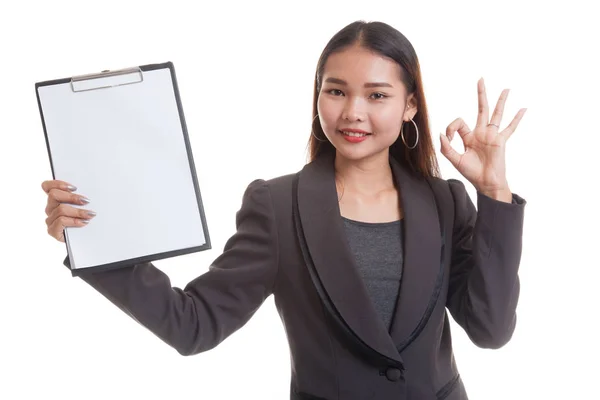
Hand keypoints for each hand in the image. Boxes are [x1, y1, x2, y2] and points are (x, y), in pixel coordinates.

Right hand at [41, 180, 95, 241]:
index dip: (57, 184)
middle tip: (86, 201)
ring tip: (90, 215)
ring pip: (60, 209)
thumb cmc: (87, 219)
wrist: (88, 238)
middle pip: (53, 195)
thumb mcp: (84, 205)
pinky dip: (74, 221)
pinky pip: (60, 221)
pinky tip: (83, 222)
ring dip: (78, 211)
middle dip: (72, 197)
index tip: (74, 188)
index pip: (47, 186)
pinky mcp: (52, 230)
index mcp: (56, 199)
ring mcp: (50, 219)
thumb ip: (81, 196)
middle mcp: (51, 208)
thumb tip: (89, 189)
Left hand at [439, 78, 526, 201]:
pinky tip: (523, 108)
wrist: (486, 183)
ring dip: (501, 101)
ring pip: (497, 114)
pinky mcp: (500, 141)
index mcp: (469, 137)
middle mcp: (481, 133)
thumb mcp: (455, 160)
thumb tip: (440, 133)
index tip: (447, 139)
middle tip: (480, 79)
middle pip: (481, 109)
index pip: (459, 123)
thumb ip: (446, 148)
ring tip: (506, 89)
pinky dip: (517, 118)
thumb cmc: (472, 173)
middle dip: (481, 94)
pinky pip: (510, 128)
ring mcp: (492, 135)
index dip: (450, 128)